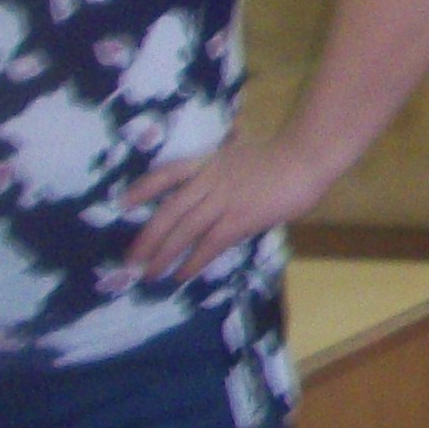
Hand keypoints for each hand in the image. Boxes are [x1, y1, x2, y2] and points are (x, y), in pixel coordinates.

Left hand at [122, 135, 338, 283]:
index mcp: (209, 162)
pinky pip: (209, 244)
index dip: (144, 188)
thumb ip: (227, 165)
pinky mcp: (239, 219)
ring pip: (184, 230)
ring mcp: (223, 200)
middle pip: (169, 210)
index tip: (123, 202)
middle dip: (147, 237)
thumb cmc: (282, 155)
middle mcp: (209, 181)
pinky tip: (182, 275)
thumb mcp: (244, 152)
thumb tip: (219, 174)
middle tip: (130, 259)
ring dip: (163, 254)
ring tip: (149, 274)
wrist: (305, 158)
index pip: (168, 173)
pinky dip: (193, 261)